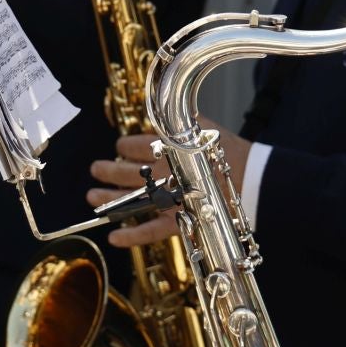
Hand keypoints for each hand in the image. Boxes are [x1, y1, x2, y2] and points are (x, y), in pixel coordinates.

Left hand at [88, 117, 251, 247]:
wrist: (253, 178)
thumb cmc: (230, 152)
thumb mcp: (203, 128)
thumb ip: (181, 120)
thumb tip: (165, 109)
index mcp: (167, 149)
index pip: (136, 145)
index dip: (124, 146)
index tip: (120, 147)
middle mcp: (163, 172)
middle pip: (126, 171)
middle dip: (108, 170)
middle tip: (96, 169)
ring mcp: (168, 197)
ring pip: (130, 199)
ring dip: (108, 198)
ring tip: (91, 196)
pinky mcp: (178, 220)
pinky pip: (151, 231)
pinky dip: (131, 236)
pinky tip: (113, 237)